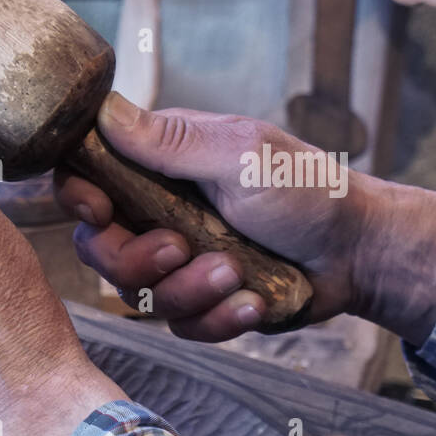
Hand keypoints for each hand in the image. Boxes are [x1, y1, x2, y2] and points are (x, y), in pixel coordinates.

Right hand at [58, 93, 435, 344]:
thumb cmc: (306, 188)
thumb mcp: (240, 154)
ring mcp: (176, 263)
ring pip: (135, 294)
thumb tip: (104, 110)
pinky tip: (252, 300)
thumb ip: (170, 140)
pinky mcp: (199, 303)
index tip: (100, 212)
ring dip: (186, 289)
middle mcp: (155, 214)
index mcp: (157, 168)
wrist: (359, 251)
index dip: (76, 198)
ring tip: (235, 274)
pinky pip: (180, 325)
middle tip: (178, 248)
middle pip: (96, 248)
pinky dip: (218, 316)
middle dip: (133, 259)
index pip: (83, 178)